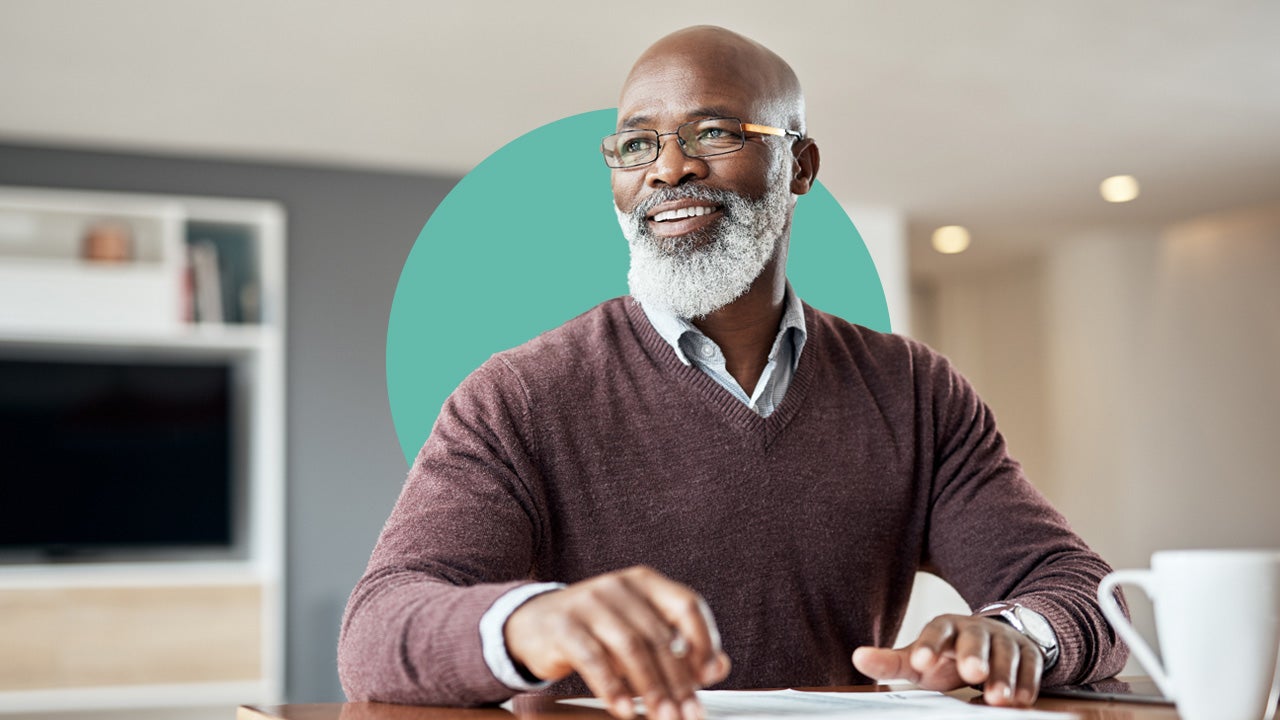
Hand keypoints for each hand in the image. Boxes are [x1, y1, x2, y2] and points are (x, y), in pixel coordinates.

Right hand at [504, 566, 730, 719]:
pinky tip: (624, 708)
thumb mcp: (639, 631)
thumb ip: (679, 647)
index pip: (687, 605)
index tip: (709, 675)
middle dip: (678, 681)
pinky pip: (593, 658)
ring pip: (631, 648)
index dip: (703, 641)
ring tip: (661, 716)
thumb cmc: (595, 630)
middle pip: (660, 635)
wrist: (532, 624)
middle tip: (688, 713)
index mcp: (644, 582)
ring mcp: (589, 602)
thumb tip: (720, 667)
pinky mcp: (563, 625)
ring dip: (651, 688)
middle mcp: (618, 586)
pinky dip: (612, 687)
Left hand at [851, 614, 1043, 706]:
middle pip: (975, 638)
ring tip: (1000, 699)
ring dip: (1004, 676)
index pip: (936, 630)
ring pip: (1006, 654)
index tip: (921, 662)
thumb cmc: (947, 655)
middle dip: (974, 656)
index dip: (929, 645)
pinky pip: (1031, 666)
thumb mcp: (920, 658)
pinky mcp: (1028, 653)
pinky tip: (1022, 700)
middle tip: (972, 675)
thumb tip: (858, 658)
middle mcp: (975, 629)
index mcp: (945, 627)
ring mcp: (1004, 640)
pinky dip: (1027, 683)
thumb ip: (892, 662)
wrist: (991, 640)